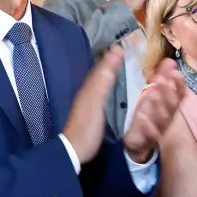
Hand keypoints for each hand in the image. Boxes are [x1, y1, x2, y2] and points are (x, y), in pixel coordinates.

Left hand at [62, 47, 123, 162]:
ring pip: (99, 81)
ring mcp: (88, 102)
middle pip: (100, 72)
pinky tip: (111, 87)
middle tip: (122, 51)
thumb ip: (102, 84)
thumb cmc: (86, 128)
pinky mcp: (91, 111)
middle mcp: (87, 92)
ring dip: (108, 70)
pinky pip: (100, 90)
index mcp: (89, 90)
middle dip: (110, 61)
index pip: (101, 69)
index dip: (110, 58)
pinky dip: (107, 83)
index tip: (121, 47)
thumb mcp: (96, 105)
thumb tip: (109, 65)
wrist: (74, 149)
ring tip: (118, 63)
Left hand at [122, 58, 185, 162]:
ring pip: (163, 118)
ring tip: (152, 93)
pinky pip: (149, 133)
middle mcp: (168, 117)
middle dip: (168, 91)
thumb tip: (169, 61)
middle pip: (172, 105)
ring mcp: (159, 128)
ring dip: (159, 105)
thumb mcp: (154, 94)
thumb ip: (162, 78)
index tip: (175, 72)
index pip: (180, 94)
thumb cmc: (149, 114)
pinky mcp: (148, 138)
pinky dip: (146, 124)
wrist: (140, 140)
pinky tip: (140, 115)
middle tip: (162, 78)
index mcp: (170, 106)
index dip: (179, 84)